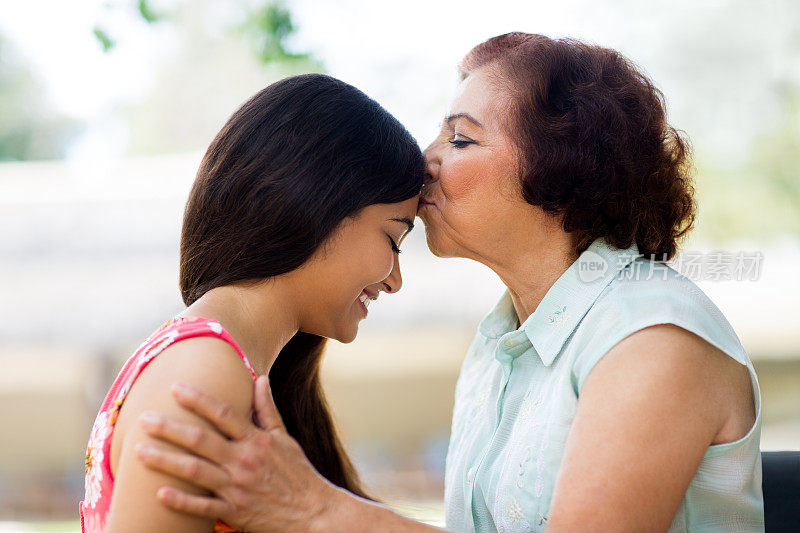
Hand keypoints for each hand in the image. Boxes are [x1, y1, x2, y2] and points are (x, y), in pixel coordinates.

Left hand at [136, 375, 341, 532]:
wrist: (313, 513)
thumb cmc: (297, 473)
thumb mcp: (285, 438)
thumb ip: (267, 409)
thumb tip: (260, 378)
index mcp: (256, 440)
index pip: (223, 414)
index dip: (198, 400)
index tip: (175, 388)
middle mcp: (244, 461)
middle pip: (201, 440)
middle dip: (170, 428)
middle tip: (144, 418)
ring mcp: (238, 488)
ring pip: (195, 471)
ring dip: (165, 460)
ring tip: (138, 451)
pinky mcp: (235, 512)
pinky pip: (203, 507)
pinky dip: (181, 501)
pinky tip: (159, 493)